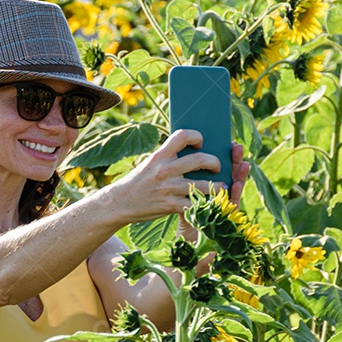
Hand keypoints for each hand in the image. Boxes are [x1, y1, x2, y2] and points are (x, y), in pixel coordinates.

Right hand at [107, 128, 222, 221]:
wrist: (119, 203)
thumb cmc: (138, 181)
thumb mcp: (150, 163)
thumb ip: (168, 157)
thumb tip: (191, 150)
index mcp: (159, 156)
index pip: (182, 136)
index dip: (196, 136)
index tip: (201, 143)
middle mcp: (164, 170)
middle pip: (200, 159)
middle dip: (214, 162)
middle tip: (217, 166)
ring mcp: (168, 189)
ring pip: (203, 185)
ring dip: (217, 186)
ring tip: (221, 186)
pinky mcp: (170, 206)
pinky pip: (195, 205)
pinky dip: (206, 204)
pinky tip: (211, 203)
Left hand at [176, 140, 250, 238]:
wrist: (184, 235)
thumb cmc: (179, 210)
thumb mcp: (178, 191)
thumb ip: (182, 176)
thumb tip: (180, 153)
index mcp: (207, 181)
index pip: (217, 165)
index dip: (223, 154)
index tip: (226, 142)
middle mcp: (218, 190)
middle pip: (229, 172)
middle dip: (233, 159)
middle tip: (236, 147)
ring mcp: (223, 201)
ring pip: (234, 184)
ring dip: (239, 173)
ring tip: (243, 161)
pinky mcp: (225, 214)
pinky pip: (232, 202)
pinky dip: (235, 192)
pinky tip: (237, 183)